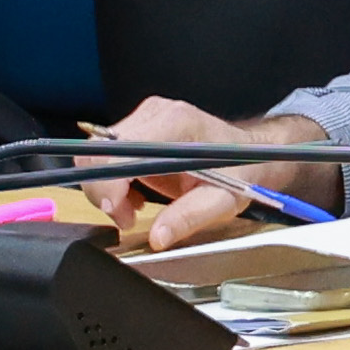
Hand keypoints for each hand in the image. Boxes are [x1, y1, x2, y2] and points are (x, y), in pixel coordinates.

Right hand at [92, 96, 326, 248]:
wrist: (253, 152)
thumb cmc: (241, 172)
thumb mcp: (223, 201)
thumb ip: (189, 217)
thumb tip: (157, 237)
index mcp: (176, 124)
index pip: (116, 150)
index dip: (105, 183)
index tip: (117, 212)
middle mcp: (156, 112)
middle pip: (98, 151)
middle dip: (103, 190)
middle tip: (126, 218)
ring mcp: (146, 116)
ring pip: (97, 153)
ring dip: (107, 188)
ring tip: (135, 208)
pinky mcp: (140, 125)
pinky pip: (107, 154)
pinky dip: (113, 180)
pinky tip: (136, 193)